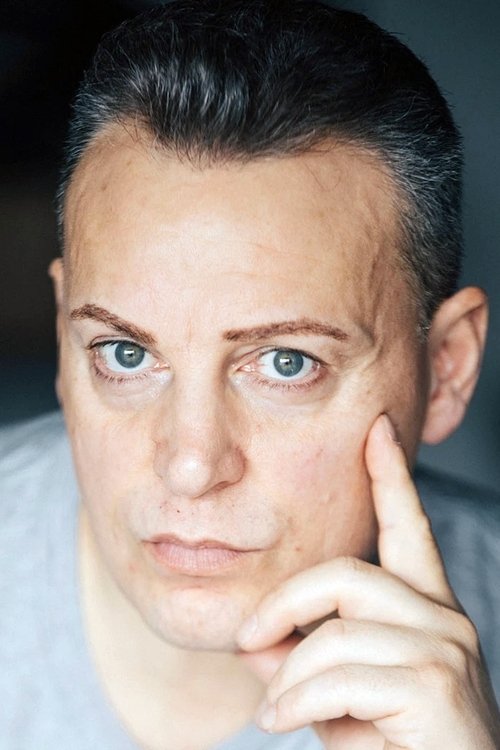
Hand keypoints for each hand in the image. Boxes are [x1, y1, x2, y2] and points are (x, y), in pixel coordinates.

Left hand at [236, 414, 499, 748]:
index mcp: (425, 611)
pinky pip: (339, 673)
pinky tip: (281, 722)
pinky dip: (295, 701)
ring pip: (335, 629)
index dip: (391, 476)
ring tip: (274, 708)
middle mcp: (443, 619)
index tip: (376, 430)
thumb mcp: (336, 697)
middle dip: (284, 604)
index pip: (409, 529)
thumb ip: (302, 658)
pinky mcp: (436, 686)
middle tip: (248, 642)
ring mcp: (446, 649)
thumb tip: (258, 638)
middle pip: (345, 572)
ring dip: (288, 674)